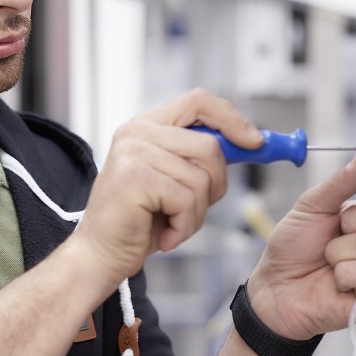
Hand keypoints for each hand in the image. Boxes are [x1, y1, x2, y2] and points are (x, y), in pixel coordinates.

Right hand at [72, 89, 261, 284]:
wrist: (100, 254)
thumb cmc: (139, 220)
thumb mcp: (174, 178)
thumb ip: (200, 156)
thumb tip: (252, 141)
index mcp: (147, 125)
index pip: (199, 101)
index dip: (232, 119)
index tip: (255, 142)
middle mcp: (136, 131)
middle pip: (210, 144)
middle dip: (216, 184)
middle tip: (194, 209)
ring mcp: (132, 152)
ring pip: (201, 177)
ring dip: (196, 213)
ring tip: (173, 224)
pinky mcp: (134, 178)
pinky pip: (186, 200)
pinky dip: (184, 226)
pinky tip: (165, 235)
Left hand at [244, 152, 355, 339]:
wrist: (276, 288)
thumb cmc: (292, 248)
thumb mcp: (311, 207)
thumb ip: (340, 182)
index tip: (351, 215)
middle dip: (349, 230)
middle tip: (332, 239)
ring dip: (341, 256)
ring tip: (330, 264)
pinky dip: (345, 276)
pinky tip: (337, 283)